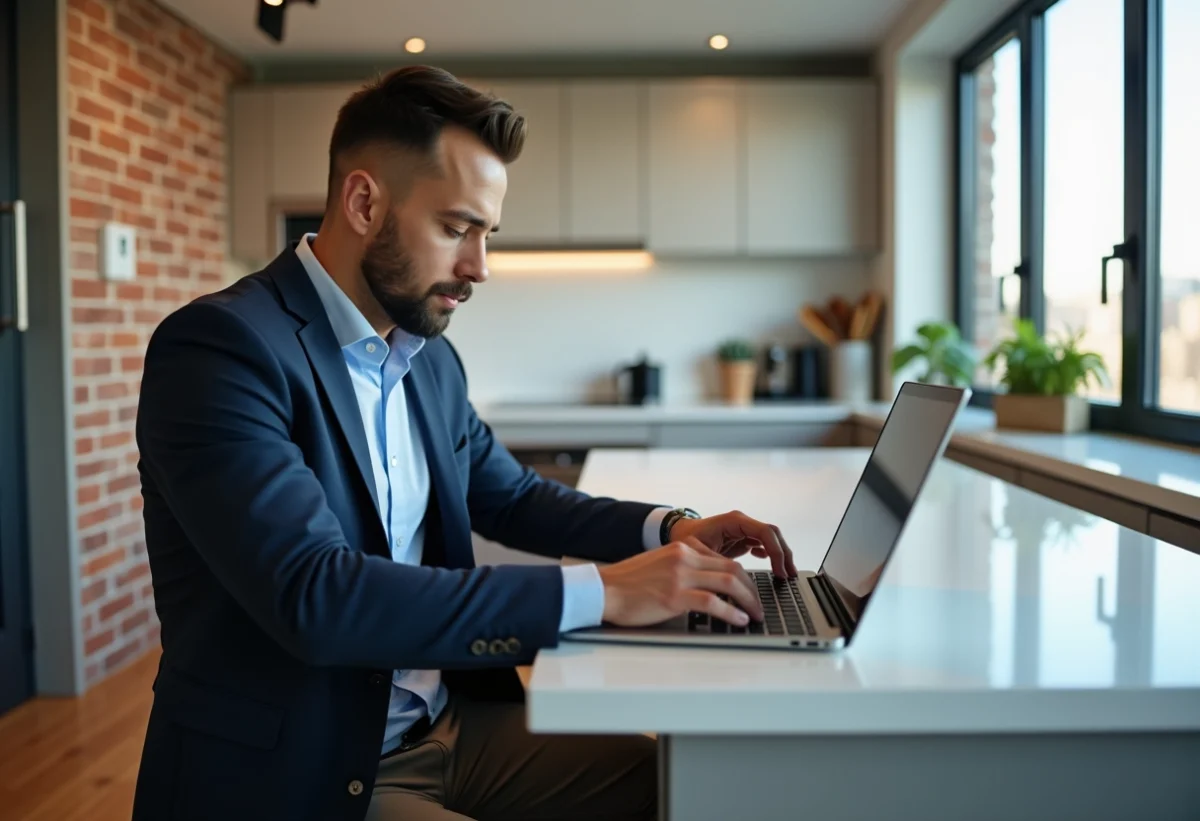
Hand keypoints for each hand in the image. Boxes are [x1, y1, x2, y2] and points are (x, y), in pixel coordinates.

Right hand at [597, 537, 763, 626]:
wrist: (603, 589)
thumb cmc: (628, 583)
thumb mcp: (660, 564)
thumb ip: (683, 567)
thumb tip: (708, 584)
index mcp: (682, 548)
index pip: (723, 559)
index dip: (743, 576)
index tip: (750, 590)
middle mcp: (684, 557)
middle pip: (732, 569)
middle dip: (752, 589)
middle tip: (759, 605)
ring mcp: (680, 575)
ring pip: (729, 582)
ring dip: (748, 601)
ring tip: (756, 614)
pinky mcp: (675, 596)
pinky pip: (713, 602)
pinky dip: (731, 612)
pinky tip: (739, 620)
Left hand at [668, 510, 796, 578]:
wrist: (677, 534)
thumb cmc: (685, 540)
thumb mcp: (699, 551)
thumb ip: (718, 561)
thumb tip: (733, 577)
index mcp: (733, 521)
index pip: (765, 532)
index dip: (776, 551)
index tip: (780, 570)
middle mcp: (741, 522)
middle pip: (773, 534)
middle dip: (784, 554)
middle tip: (789, 575)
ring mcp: (743, 529)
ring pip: (771, 539)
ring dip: (780, 555)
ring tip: (786, 574)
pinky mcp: (742, 538)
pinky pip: (763, 544)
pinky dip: (771, 556)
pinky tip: (772, 568)